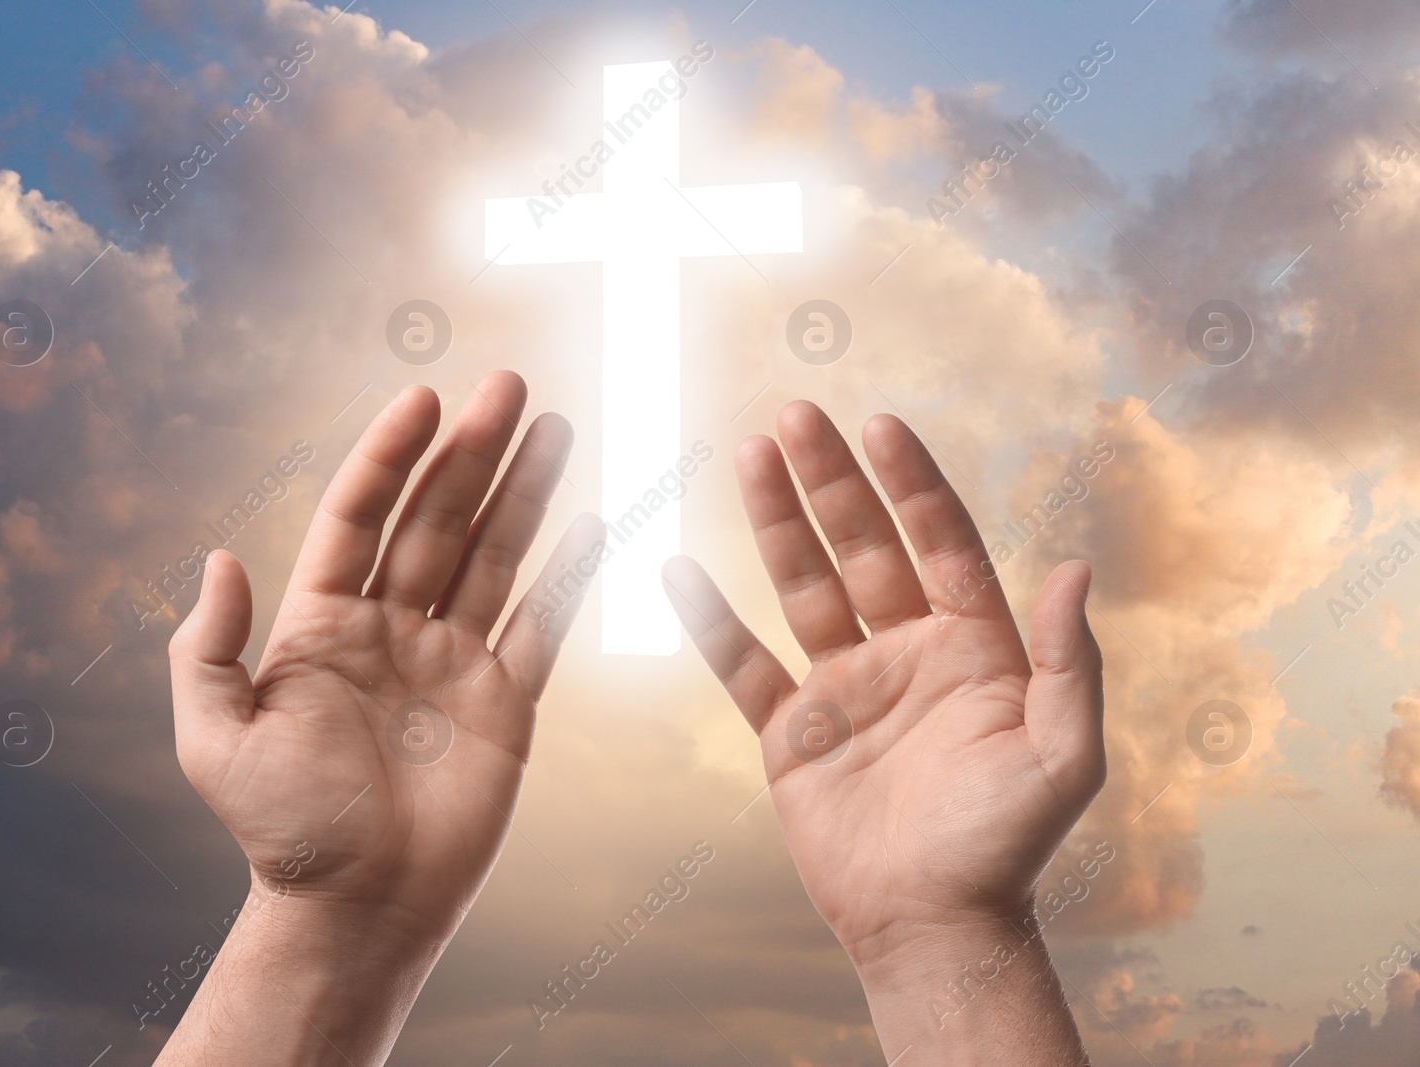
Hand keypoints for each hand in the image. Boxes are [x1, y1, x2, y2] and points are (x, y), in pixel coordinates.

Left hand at [169, 371, 600, 944]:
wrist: (358, 908)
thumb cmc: (283, 831)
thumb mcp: (217, 742)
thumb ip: (209, 650)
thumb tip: (220, 557)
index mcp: (323, 623)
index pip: (360, 516)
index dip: (389, 455)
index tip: (424, 397)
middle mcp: (392, 627)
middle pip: (438, 518)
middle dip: (473, 450)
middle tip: (510, 384)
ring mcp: (453, 659)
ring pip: (494, 555)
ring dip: (525, 491)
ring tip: (555, 426)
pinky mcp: (506, 701)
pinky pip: (542, 625)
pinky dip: (567, 577)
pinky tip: (590, 522)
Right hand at [663, 402, 1104, 968]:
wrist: (930, 924)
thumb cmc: (1006, 845)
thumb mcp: (1062, 755)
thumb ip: (1070, 663)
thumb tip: (1073, 567)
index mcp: (972, 647)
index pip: (939, 542)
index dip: (910, 484)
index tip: (880, 424)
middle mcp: (905, 652)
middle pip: (860, 546)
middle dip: (830, 480)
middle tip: (796, 415)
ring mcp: (842, 686)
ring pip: (801, 585)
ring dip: (775, 521)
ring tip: (750, 454)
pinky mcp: (789, 731)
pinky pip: (742, 665)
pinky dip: (710, 621)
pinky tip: (680, 569)